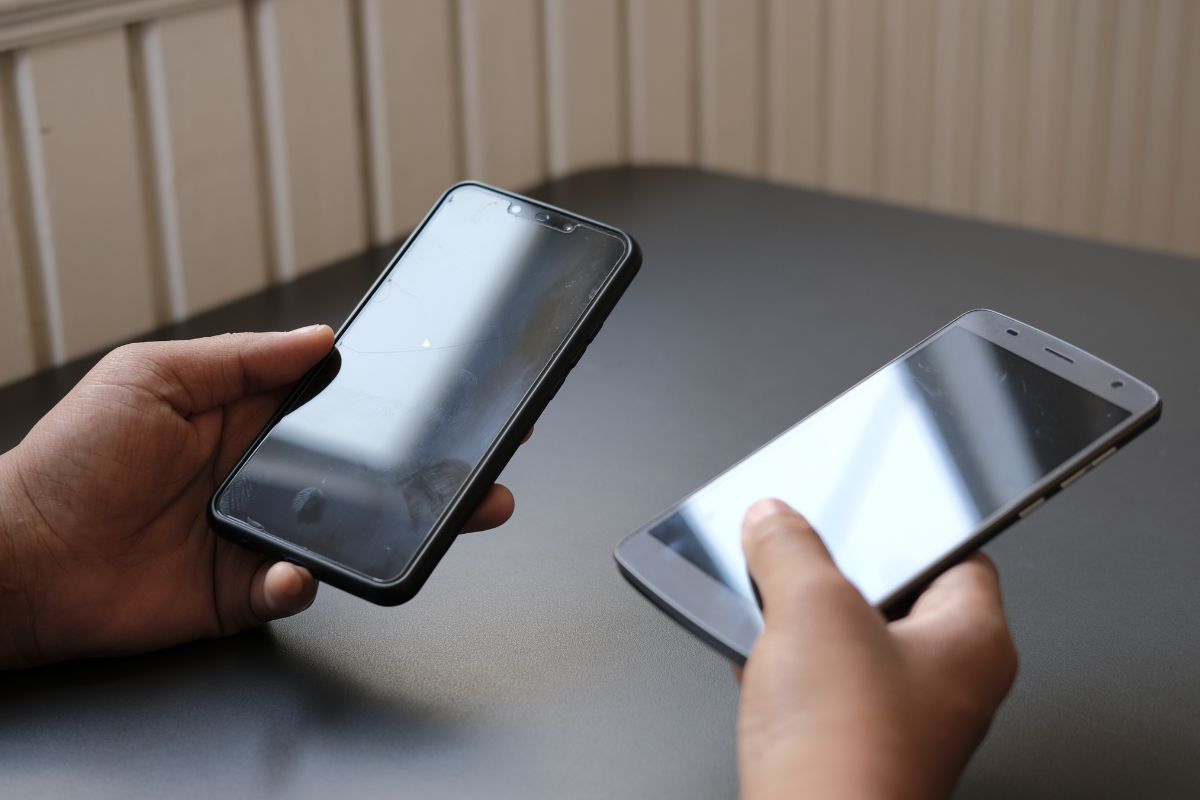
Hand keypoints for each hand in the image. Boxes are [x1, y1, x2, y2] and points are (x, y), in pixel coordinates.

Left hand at [0, 327, 516, 668]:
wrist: (21, 559)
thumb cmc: (70, 459)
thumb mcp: (151, 376)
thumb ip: (240, 357)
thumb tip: (320, 337)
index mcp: (251, 418)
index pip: (344, 405)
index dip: (399, 399)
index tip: (453, 389)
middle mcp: (269, 477)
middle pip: (369, 472)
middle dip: (432, 469)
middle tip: (486, 461)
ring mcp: (264, 534)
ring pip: (354, 533)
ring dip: (404, 528)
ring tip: (446, 521)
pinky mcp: (245, 590)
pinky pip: (298, 588)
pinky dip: (305, 583)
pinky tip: (295, 572)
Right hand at [737, 500, 1017, 799]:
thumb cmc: (849, 752)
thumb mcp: (812, 610)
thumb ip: (791, 547)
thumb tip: (773, 517)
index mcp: (974, 641)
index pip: (960, 552)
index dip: (912, 520)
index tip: (872, 501)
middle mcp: (947, 683)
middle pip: (894, 594)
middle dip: (839, 572)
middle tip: (804, 549)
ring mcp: (900, 719)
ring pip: (851, 641)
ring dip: (805, 620)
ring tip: (771, 600)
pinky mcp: (851, 746)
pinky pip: (821, 686)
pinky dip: (788, 666)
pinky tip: (756, 656)